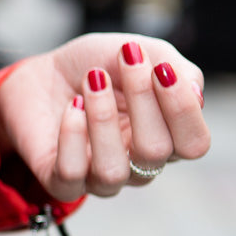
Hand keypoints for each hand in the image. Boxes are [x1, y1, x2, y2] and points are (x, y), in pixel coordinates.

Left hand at [0, 33, 210, 200]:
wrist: (39, 73)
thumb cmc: (94, 66)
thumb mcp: (139, 53)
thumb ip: (176, 69)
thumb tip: (196, 95)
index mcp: (167, 138)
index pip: (194, 144)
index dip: (183, 109)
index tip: (160, 68)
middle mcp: (138, 165)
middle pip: (157, 152)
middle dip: (142, 99)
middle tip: (124, 59)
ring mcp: (99, 178)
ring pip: (112, 170)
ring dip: (102, 118)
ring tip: (91, 81)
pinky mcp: (61, 182)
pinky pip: (72, 174)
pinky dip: (72, 135)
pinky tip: (71, 106)